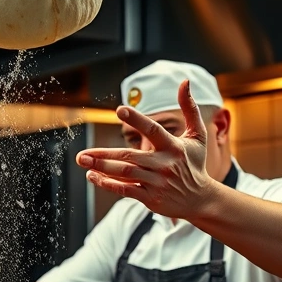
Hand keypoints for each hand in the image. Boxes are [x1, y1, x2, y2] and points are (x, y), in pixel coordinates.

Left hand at [77, 79, 215, 219]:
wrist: (200, 199)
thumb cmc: (195, 164)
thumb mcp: (197, 136)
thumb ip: (190, 109)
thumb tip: (184, 82)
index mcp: (173, 147)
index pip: (153, 130)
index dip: (137, 120)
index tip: (120, 110)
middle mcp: (163, 164)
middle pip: (129, 156)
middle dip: (103, 154)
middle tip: (81, 153)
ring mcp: (155, 182)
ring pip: (124, 173)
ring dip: (101, 168)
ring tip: (83, 161)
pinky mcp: (150, 197)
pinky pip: (125, 190)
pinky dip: (107, 184)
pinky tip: (93, 176)